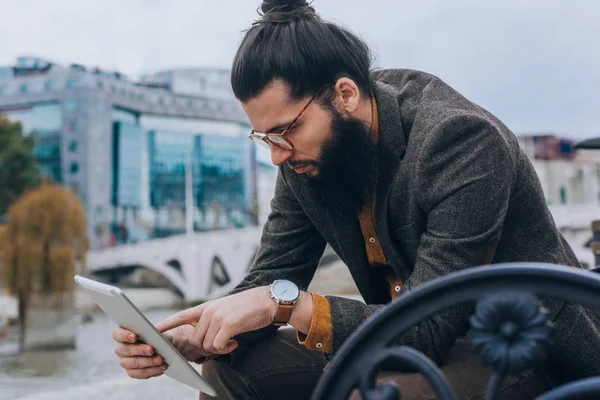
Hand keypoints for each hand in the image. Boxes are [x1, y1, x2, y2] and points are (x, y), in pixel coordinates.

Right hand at [112, 324, 205, 378]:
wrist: (168, 347)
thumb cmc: (162, 335)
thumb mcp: (163, 328)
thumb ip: (159, 327)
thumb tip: (156, 331)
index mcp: (124, 333)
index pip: (117, 334)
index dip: (124, 335)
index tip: (135, 336)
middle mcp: (121, 348)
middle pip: (124, 350)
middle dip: (139, 350)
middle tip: (152, 349)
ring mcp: (125, 361)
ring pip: (132, 363)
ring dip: (147, 362)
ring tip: (161, 359)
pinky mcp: (133, 372)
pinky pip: (139, 373)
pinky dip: (152, 370)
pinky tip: (162, 367)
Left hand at [155, 286, 276, 354]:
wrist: (267, 301)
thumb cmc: (248, 308)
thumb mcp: (225, 310)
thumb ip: (212, 320)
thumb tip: (205, 339)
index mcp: (206, 306)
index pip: (181, 316)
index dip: (166, 324)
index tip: (152, 331)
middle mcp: (209, 311)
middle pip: (195, 340)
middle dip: (205, 349)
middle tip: (221, 347)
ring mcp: (218, 317)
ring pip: (206, 345)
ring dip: (218, 350)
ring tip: (230, 343)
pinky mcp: (228, 324)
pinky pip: (218, 346)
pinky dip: (226, 349)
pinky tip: (236, 342)